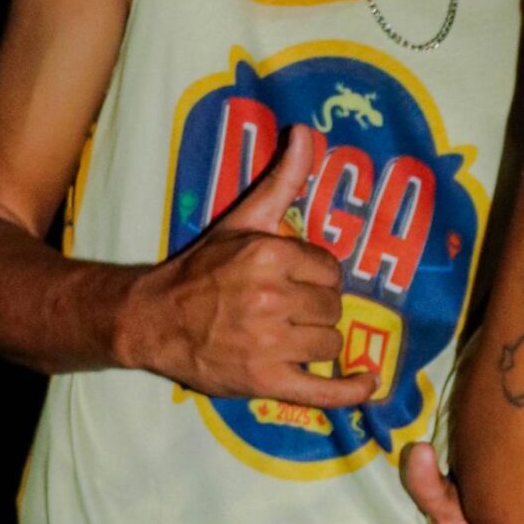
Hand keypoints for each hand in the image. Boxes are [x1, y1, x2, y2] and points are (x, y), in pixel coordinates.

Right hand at [115, 123, 375, 406]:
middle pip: (333, 307)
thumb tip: (307, 132)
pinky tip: (368, 384)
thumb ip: (283, 179)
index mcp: (270, 256)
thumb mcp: (243, 219)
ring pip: (331, 343)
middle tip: (286, 309)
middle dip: (316, 308)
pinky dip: (350, 391)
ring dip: (318, 342)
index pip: (330, 270)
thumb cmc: (201, 269)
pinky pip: (324, 390)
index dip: (317, 277)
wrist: (154, 320)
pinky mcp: (265, 381)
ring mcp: (268, 344)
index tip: (294, 281)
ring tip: (289, 336)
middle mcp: (271, 299)